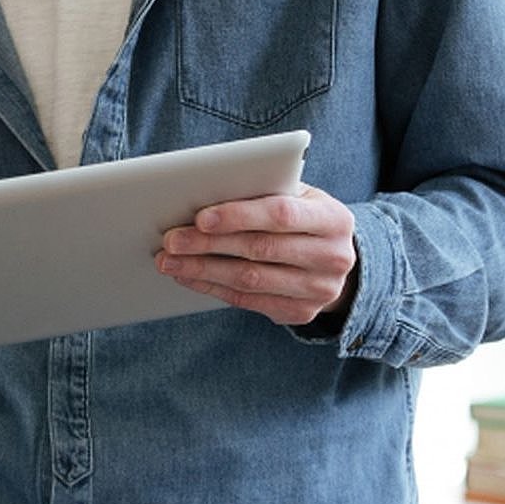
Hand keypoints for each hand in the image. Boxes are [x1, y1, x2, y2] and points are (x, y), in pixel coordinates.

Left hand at [156, 185, 357, 326]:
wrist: (334, 258)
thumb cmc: (302, 214)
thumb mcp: (297, 195)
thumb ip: (264, 191)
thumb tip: (204, 191)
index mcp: (333, 219)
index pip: (281, 214)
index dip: (239, 215)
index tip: (200, 217)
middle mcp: (332, 257)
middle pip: (260, 249)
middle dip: (209, 244)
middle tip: (171, 240)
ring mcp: (319, 290)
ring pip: (250, 279)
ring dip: (203, 269)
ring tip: (169, 260)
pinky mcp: (300, 313)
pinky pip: (248, 301)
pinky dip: (212, 287)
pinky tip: (188, 276)